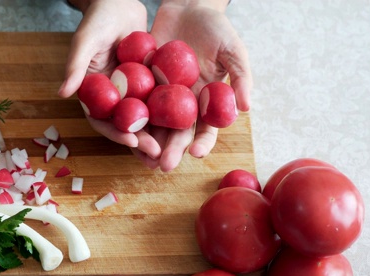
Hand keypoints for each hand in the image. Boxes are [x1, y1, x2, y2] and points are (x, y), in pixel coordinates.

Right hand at [59, 0, 162, 154]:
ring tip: (171, 151)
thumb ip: (75, 66)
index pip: (101, 120)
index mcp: (92, 93)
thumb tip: (62, 93)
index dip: (115, 133)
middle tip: (158, 154)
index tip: (132, 141)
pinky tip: (185, 125)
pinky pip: (159, 102)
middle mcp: (111, 97)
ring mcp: (130, 92)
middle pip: (124, 126)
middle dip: (140, 141)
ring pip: (144, 119)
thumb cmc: (98, 19)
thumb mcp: (85, 41)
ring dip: (156, 136)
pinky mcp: (148, 84)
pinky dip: (169, 115)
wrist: (120, 1)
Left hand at [142, 0, 251, 170]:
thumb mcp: (233, 49)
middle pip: (177, 132)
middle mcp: (183, 103)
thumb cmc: (216, 28)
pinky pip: (135, 103)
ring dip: (149, 142)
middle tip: (163, 166)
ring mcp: (162, 95)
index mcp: (206, 101)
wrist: (187, 6)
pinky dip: (130, 117)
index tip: (197, 154)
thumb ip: (240, 77)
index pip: (206, 128)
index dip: (203, 142)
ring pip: (154, 124)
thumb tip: (246, 107)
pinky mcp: (143, 84)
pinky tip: (123, 131)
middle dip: (171, 150)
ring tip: (143, 158)